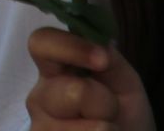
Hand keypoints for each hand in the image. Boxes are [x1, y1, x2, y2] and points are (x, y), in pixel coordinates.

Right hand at [24, 28, 154, 130]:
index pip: (41, 42)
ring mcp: (40, 126)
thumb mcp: (124, 81)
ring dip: (106, 128)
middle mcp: (40, 96)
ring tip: (105, 128)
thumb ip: (110, 59)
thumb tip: (98, 44)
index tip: (102, 60)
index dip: (70, 47)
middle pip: (74, 92)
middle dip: (105, 103)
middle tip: (110, 111)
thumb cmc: (123, 112)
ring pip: (87, 127)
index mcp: (53, 70)